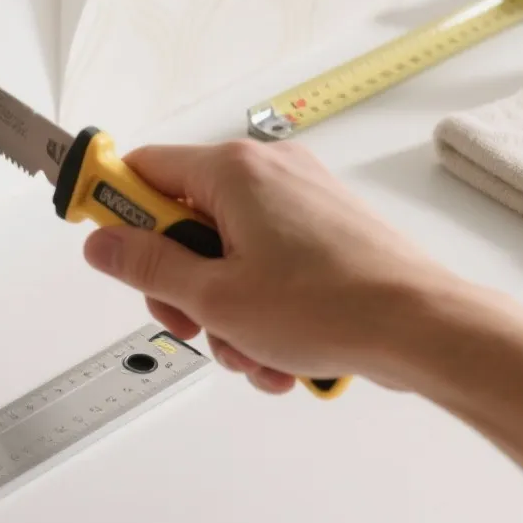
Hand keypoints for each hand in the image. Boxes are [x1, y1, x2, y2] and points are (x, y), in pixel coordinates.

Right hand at [81, 140, 475, 393]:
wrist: (423, 328)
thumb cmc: (333, 305)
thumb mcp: (214, 297)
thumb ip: (148, 267)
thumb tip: (104, 245)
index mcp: (233, 171)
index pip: (144, 169)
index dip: (114, 207)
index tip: (99, 237)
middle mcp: (268, 173)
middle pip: (184, 222)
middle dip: (180, 284)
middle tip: (190, 322)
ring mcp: (301, 201)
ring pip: (228, 255)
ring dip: (225, 311)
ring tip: (251, 351)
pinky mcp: (326, 232)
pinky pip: (269, 268)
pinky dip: (264, 311)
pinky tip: (280, 353)